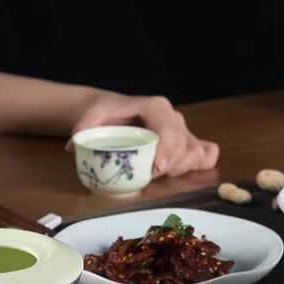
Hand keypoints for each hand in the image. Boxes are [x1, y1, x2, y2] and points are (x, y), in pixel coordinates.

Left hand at [68, 93, 219, 177]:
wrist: (115, 111)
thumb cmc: (106, 114)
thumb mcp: (91, 116)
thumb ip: (84, 127)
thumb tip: (75, 145)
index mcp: (155, 107)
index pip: (169, 128)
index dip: (167, 150)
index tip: (156, 170)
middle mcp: (174, 117)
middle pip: (185, 145)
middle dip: (171, 166)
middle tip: (151, 176)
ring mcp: (184, 131)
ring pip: (196, 152)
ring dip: (182, 169)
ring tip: (160, 173)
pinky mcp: (189, 142)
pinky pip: (207, 154)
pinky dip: (198, 165)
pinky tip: (180, 172)